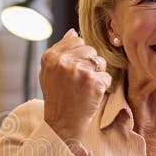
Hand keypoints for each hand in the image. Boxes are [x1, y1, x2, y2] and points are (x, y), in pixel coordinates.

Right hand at [40, 29, 111, 145]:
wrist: (62, 123)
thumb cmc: (57, 98)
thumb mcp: (49, 73)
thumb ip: (59, 51)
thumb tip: (73, 31)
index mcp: (50, 56)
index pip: (76, 40)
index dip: (79, 54)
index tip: (74, 70)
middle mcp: (62, 61)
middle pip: (90, 49)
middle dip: (89, 64)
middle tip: (79, 82)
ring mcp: (78, 70)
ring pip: (100, 62)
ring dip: (97, 74)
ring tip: (84, 88)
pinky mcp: (93, 81)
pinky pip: (107, 76)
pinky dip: (102, 87)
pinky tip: (91, 95)